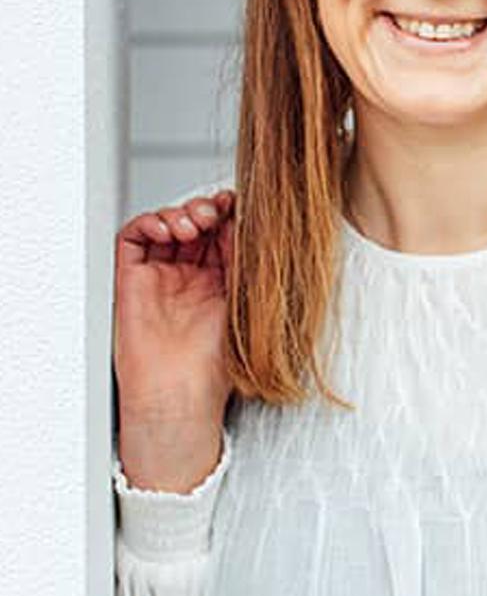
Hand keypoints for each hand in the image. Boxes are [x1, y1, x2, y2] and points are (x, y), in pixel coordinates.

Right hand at [113, 189, 235, 426]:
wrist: (180, 391)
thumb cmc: (213, 363)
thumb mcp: (241, 299)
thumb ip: (242, 258)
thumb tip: (246, 218)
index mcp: (221, 283)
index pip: (221, 234)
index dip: (227, 215)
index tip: (236, 204)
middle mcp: (190, 279)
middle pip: (194, 225)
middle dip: (204, 210)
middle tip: (214, 213)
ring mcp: (161, 278)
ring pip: (165, 226)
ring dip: (179, 214)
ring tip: (192, 225)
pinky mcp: (131, 280)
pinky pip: (132, 239)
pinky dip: (148, 224)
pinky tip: (167, 231)